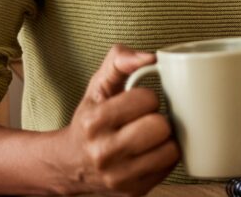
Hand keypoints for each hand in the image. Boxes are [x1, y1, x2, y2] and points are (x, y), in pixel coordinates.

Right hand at [52, 44, 179, 195]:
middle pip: (159, 127)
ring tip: (151, 136)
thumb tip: (150, 57)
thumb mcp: (98, 85)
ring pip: (170, 150)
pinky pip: (170, 168)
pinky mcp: (133, 191)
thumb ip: (120, 60)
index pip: (147, 100)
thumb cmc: (90, 119)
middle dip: (158, 118)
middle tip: (147, 119)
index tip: (139, 102)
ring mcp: (119, 177)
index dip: (148, 97)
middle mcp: (103, 153)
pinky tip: (150, 151)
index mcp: (94, 122)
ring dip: (166, 139)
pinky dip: (165, 156)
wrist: (70, 164)